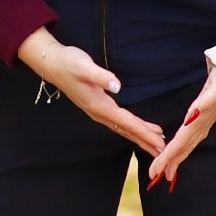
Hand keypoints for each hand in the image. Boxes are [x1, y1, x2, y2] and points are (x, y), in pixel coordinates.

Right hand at [17, 29, 165, 154]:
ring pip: (122, 128)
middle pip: (127, 130)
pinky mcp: (96, 107)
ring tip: (155, 143)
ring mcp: (97, 111)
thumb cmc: (69, 63)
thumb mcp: (84, 67)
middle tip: (163, 152)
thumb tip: (117, 86)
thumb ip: (101, 76)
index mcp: (99, 105)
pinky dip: (130, 128)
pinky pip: (118, 122)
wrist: (52, 64)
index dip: (144, 132)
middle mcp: (98, 112)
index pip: (127, 122)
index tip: (159, 142)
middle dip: (145, 140)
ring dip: (139, 136)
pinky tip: (137, 129)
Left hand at [145, 66, 215, 188]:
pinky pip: (188, 140)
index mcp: (198, 122)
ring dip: (174, 160)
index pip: (179, 143)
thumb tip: (194, 114)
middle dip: (167, 164)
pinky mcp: (201, 123)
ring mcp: (202, 127)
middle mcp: (200, 128)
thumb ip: (206, 101)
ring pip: (185, 147)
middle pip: (181, 149)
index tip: (156, 170)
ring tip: (164, 172)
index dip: (167, 157)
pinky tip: (176, 153)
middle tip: (154, 177)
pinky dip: (179, 150)